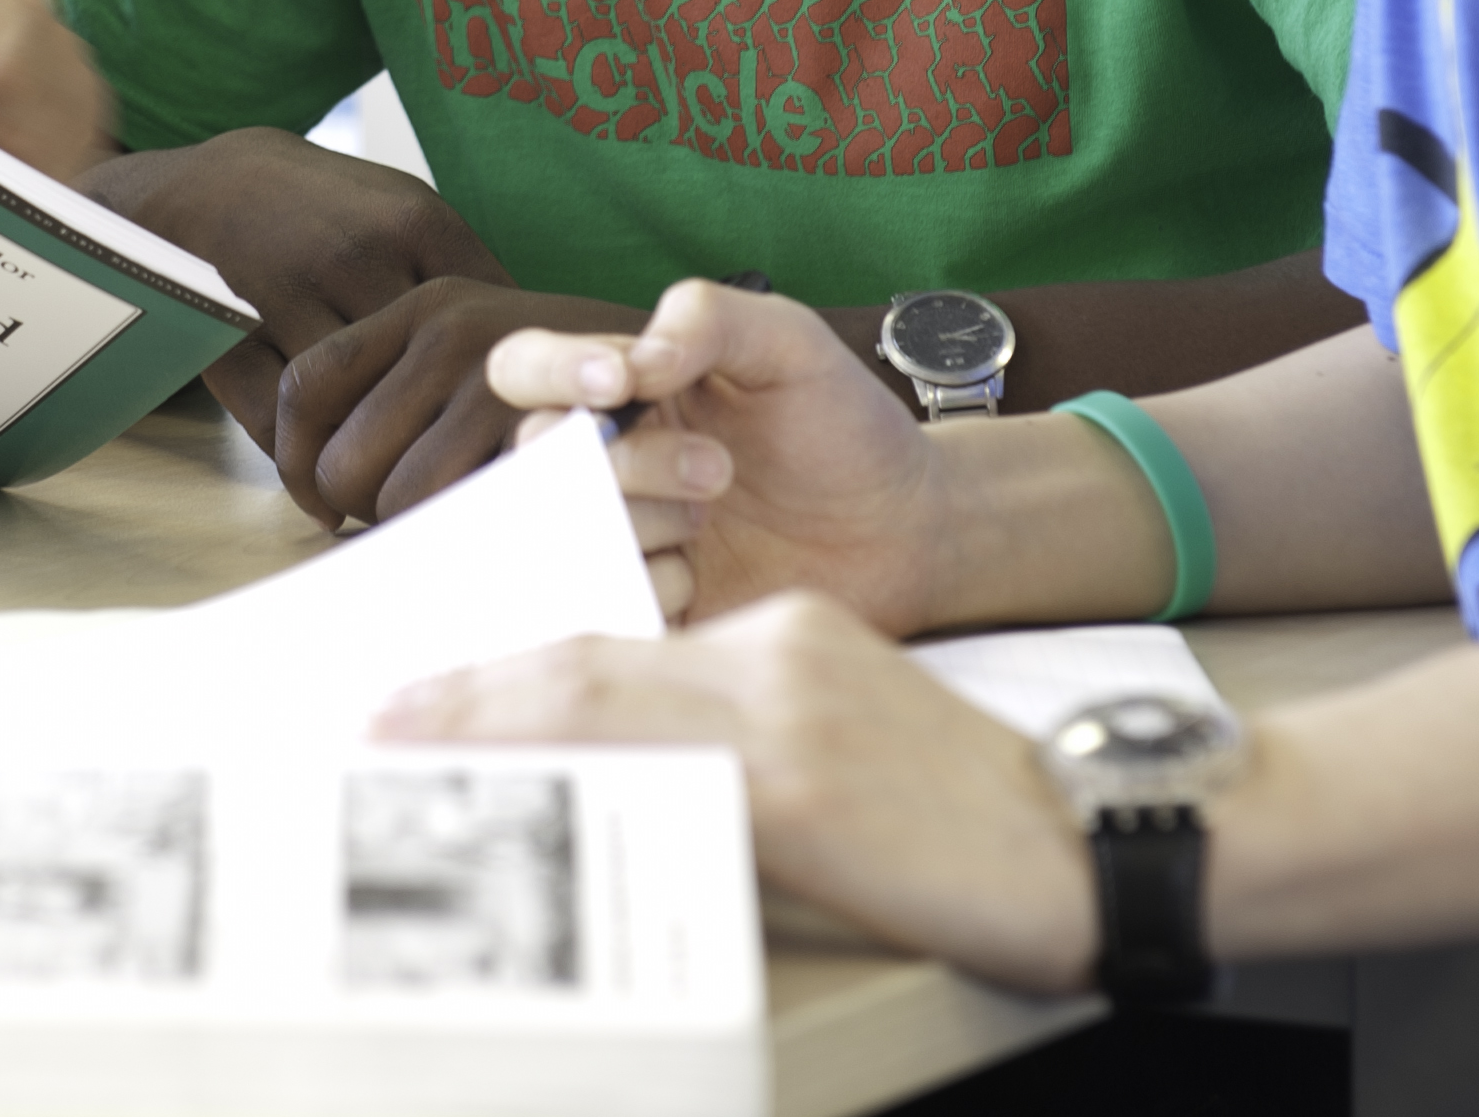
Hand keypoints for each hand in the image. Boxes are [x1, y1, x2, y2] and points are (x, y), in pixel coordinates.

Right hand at [77, 129, 515, 470]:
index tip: (505, 423)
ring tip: (387, 501)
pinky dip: (298, 464)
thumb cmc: (323, 211)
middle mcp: (357, 254)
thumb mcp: (403, 212)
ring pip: (350, 410)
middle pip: (424, 378)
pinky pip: (274, 424)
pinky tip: (318, 488)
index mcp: (416, 222)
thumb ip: (462, 276)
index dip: (503, 386)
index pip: (489, 325)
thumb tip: (528, 353)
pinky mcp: (225, 330)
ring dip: (367, 464)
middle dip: (442, 437)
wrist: (199, 186)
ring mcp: (286, 291)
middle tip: (454, 485)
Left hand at [269, 280, 643, 529]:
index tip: (321, 504)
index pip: (305, 388)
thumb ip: (408, 391)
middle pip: (341, 461)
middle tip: (412, 521)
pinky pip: (466, 516)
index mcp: (425, 306)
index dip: (296, 457)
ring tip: (463, 526)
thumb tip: (312, 477)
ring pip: (399, 502)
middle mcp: (453, 331)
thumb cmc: (579, 382)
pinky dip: (468, 541)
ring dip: (421, 531)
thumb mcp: (484, 357)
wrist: (708, 371)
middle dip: (363, 509)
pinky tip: (496, 539)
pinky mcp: (546, 433)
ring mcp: (502, 383)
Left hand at [374, 592, 1092, 990]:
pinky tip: (505, 790)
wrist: (1091, 840)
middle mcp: (775, 650)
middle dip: (478, 690)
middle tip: (386, 714)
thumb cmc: (973, 822)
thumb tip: (635, 774)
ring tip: (404, 740)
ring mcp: (782, 707)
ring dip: (487, 719)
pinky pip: (647, 761)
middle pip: (592, 661)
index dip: (523, 672)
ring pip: (600, 696)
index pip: (623, 645)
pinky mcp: (796, 772)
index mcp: (788, 638)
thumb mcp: (848, 752)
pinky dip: (558, 767)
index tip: (442, 697)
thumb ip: (750, 740)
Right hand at [488, 280, 950, 629]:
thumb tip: (630, 361)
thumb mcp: (791, 343)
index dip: (552, 371)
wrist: (905, 531)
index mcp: (625, 387)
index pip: (527, 367)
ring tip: (713, 517)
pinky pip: (601, 601)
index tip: (621, 382)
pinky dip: (652, 585)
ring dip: (642, 523)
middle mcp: (607, 459)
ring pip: (565, 529)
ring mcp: (620, 534)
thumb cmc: (844, 426)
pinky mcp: (640, 606)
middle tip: (717, 469)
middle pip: (541, 455)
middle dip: (627, 460)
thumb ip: (708, 319)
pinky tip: (706, 576)